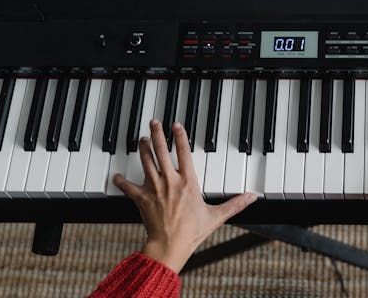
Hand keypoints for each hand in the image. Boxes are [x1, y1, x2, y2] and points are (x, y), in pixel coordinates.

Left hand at [113, 120, 256, 272]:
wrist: (169, 245)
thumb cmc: (192, 232)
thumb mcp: (216, 216)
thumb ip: (235, 204)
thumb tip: (252, 197)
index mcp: (188, 183)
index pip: (183, 153)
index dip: (179, 137)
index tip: (176, 125)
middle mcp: (170, 182)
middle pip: (161, 152)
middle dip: (156, 134)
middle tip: (153, 122)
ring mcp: (154, 189)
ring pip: (146, 163)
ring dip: (142, 149)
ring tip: (141, 139)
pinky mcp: (142, 199)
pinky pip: (128, 187)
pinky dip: (121, 181)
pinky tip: (116, 175)